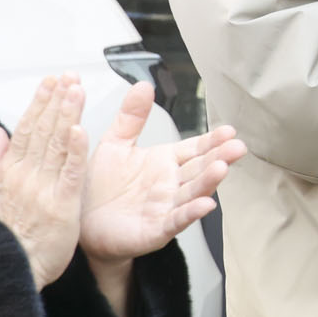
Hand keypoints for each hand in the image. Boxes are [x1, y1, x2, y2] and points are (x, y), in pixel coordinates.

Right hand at [0, 75, 86, 289]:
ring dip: (67, 114)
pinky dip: (74, 150)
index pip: (27, 128)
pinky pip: (69, 172)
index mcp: (11, 171)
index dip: (40, 103)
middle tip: (68, 76)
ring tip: (76, 89)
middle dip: (57, 100)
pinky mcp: (62, 204)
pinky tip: (80, 129)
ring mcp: (43, 188)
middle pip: (43, 130)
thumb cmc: (6, 235)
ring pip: (57, 144)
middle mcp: (26, 175)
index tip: (51, 81)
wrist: (10, 268)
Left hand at [79, 81, 246, 316]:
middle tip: (237, 147)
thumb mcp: (115, 144)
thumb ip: (132, 117)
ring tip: (222, 168)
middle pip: (199, 169)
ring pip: (192, 193)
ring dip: (208, 182)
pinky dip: (190, 214)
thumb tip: (144, 85)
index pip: (194, 149)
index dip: (212, 141)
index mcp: (164, 162)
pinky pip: (175, 221)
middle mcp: (170, 185)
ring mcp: (165, 208)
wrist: (80, 222)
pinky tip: (205, 205)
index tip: (229, 131)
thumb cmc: (99, 186)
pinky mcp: (155, 231)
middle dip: (219, 158)